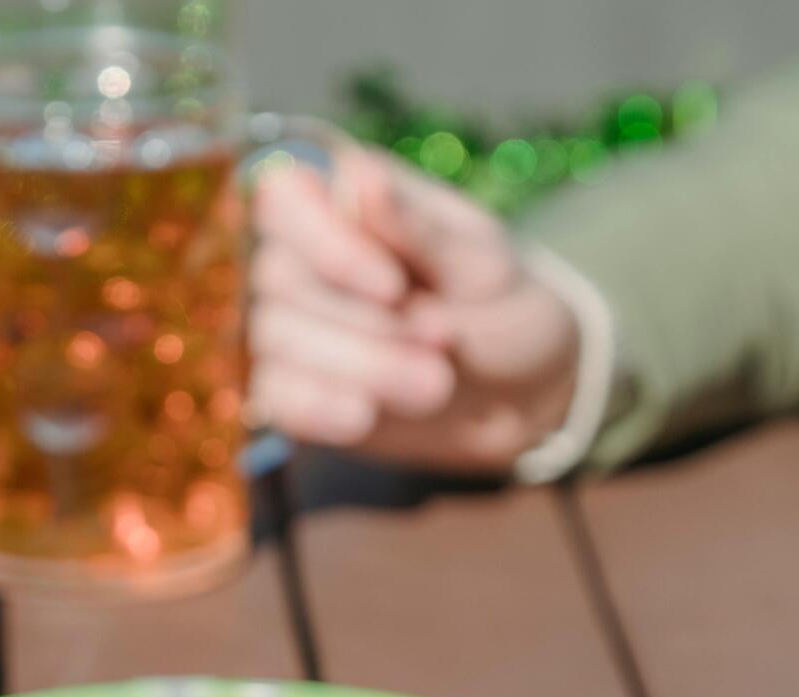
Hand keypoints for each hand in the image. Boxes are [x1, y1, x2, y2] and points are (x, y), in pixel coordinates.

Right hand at [250, 147, 580, 473]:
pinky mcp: (295, 388)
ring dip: (359, 367)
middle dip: (364, 322)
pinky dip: (321, 407)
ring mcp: (295, 325)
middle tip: (444, 342)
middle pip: (279, 277)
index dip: (322, 242)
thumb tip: (360, 177)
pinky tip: (365, 417)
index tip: (391, 287)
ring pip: (278, 339)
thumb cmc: (506, 312)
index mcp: (352, 203)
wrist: (521, 400)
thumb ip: (420, 229)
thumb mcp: (482, 267)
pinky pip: (277, 396)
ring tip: (436, 387)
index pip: (285, 197)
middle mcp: (309, 257)